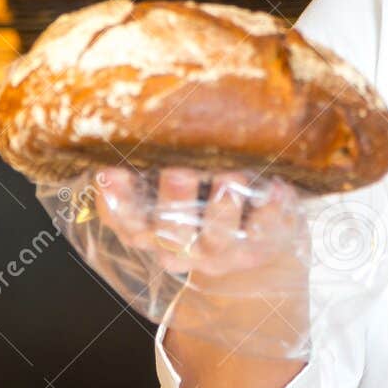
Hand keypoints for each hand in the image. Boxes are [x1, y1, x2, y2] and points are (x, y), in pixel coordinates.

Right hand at [75, 166, 311, 357]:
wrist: (254, 246)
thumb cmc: (201, 205)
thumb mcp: (169, 195)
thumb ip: (148, 173)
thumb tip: (132, 133)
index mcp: (150, 235)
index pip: (124, 221)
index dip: (115, 201)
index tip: (110, 171)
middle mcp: (182, 250)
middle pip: (169, 233)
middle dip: (173, 202)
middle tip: (178, 171)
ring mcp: (222, 253)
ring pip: (216, 237)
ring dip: (222, 208)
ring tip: (230, 177)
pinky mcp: (259, 249)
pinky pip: (265, 231)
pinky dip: (272, 210)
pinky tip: (277, 187)